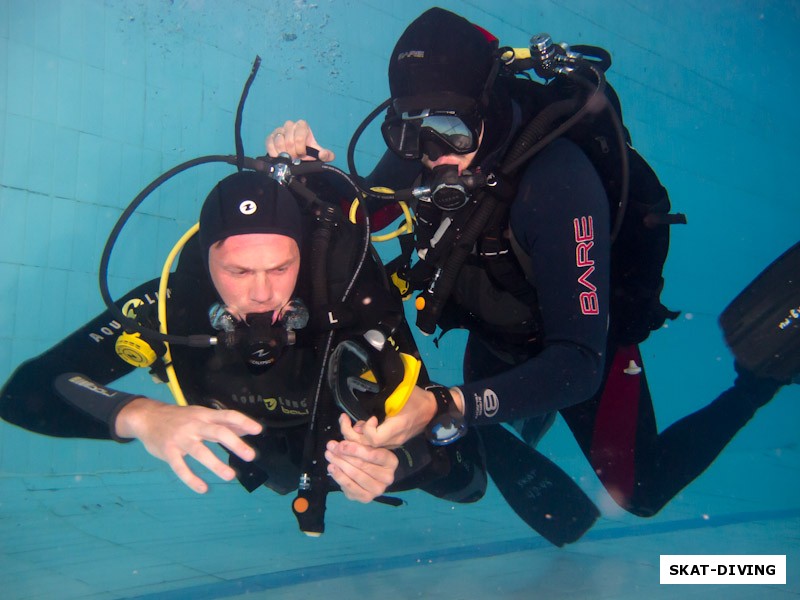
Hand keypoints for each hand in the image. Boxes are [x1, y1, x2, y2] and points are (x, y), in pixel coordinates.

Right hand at [115, 398, 262, 493]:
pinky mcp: (168, 452)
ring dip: (216, 464)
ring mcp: (180, 439)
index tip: (259, 430)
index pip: (227, 416)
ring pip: (200, 452)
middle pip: (217, 432)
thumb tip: (247, 430)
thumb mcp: (201, 415)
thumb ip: (223, 423)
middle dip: (235, 444)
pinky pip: (181, 467)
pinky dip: (192, 479)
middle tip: (250, 456)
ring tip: (230, 476)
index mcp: (205, 415)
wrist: (147, 417)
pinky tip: (204, 488)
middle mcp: (194, 425)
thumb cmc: (180, 418)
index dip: (243, 422)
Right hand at [265, 119, 334, 161]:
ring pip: (279, 141)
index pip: (300, 136)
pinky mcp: (270, 136)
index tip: (302, 155)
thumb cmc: (308, 152)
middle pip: (289, 140)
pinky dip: (273, 152)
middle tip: (295, 158)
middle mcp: (290, 125)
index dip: (301, 148)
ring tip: (287, 158)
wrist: (296, 156)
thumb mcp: (319, 154)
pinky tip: (278, 156)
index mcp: (302, 125)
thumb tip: (323, 154)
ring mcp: (279, 130)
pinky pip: (269, 142)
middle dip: (292, 153)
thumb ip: (326, 155)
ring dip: (283, 153)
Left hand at [325, 436, 397, 502]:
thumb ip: (354, 431)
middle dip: (344, 455)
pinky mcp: (366, 498)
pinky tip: (331, 468)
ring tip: (329, 455)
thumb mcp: (364, 442)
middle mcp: (388, 477)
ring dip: (339, 464)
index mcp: (391, 461)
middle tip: (331, 447)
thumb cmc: (368, 455)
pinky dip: (339, 476)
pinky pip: (350, 487)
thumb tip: (342, 418)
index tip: (341, 444)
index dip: (355, 449)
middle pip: (362, 465)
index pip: (373, 455)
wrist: (371, 476)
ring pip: (355, 475)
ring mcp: (377, 490)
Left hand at [339, 385, 437, 447]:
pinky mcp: (391, 442)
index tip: (369, 418)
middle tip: (343, 419)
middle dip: (350, 434)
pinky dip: (361, 438)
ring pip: (367, 448)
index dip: (366, 429)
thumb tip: (363, 404)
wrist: (433, 410)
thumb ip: (381, 400)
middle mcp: (394, 440)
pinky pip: (372, 446)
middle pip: (366, 447)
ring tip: (347, 422)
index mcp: (397, 428)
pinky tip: (357, 427)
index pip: (374, 439)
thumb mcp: (400, 393)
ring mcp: (392, 443)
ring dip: (353, 436)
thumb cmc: (416, 398)